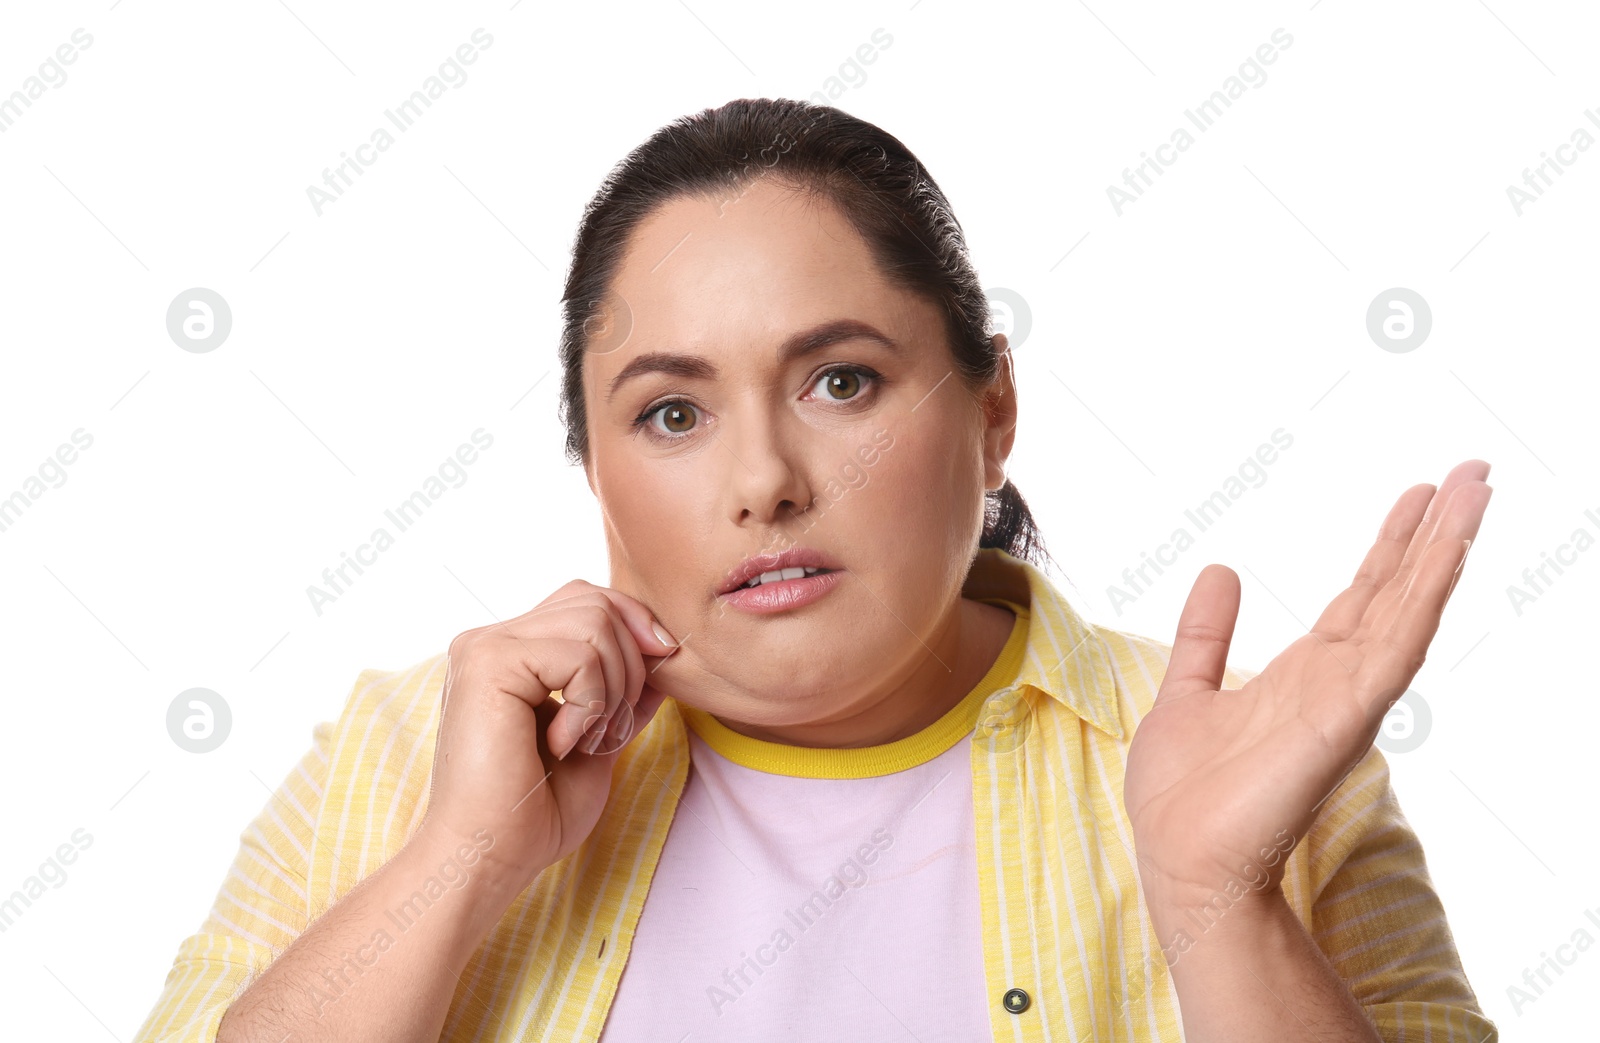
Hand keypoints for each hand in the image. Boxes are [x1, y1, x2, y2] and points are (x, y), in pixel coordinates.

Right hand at [416, 580, 680, 894]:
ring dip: (613, 688)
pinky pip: (580, 654)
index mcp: (513, 654)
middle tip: (609, 729)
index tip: (657, 677)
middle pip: (595, 600)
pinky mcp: (488, 661)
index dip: (634, 628)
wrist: (488, 857)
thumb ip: (625, 693)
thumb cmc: (534, 815)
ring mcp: (486, 646)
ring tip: (586, 739)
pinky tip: (561, 744)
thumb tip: (664, 651)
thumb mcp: (599, 741)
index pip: (588, 601)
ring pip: (595, 620)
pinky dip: (592, 704)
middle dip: (631, 663)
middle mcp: (492, 639)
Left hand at [1123, 460, 1492, 909]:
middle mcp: (1337, 681)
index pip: (1362, 597)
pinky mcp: (1347, 714)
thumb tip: (1221, 571)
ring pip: (1409, 607)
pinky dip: (1425, 593)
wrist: (1181, 859)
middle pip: (1397, 591)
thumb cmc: (1184, 796)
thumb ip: (1207, 636)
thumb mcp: (1187, 692)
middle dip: (1435, 531)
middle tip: (1473, 470)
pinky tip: (1448, 548)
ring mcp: (1349, 697)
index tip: (1422, 494)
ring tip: (1477, 486)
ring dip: (1444, 547)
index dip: (1392, 546)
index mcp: (1304, 675)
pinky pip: (1398, 644)